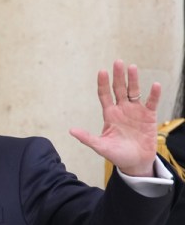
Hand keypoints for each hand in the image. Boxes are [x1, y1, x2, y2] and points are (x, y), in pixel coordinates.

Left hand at [69, 59, 160, 176]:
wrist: (135, 163)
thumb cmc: (116, 155)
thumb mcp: (100, 146)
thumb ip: (87, 138)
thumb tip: (71, 130)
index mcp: (109, 115)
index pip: (105, 95)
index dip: (103, 84)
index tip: (102, 71)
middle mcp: (122, 109)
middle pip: (119, 89)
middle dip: (118, 76)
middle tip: (117, 62)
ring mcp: (136, 111)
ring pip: (134, 92)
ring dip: (133, 80)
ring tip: (132, 67)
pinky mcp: (149, 116)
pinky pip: (151, 102)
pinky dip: (153, 94)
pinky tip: (154, 85)